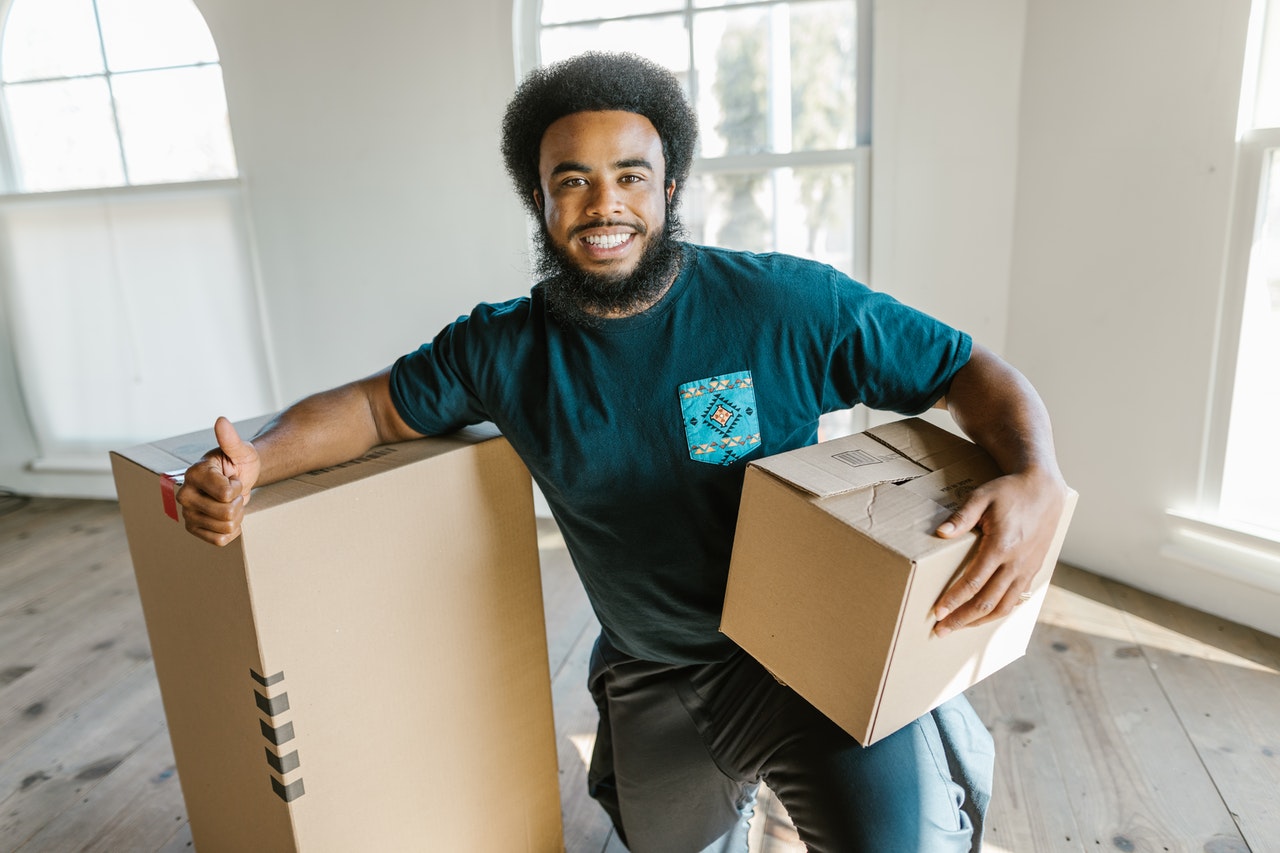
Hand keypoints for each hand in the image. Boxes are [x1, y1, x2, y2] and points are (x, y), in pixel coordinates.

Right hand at [176, 417, 261, 545]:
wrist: (237, 478)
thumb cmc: (238, 462)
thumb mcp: (241, 450)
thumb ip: (231, 439)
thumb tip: (221, 421)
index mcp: (195, 473)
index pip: (227, 494)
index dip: (238, 487)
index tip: (232, 478)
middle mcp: (185, 493)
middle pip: (227, 513)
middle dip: (239, 502)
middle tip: (234, 492)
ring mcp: (187, 513)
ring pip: (225, 527)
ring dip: (236, 516)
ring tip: (230, 502)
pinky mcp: (193, 528)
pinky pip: (220, 540)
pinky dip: (231, 531)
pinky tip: (227, 516)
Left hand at [930, 468, 1068, 635]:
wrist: (1044, 489)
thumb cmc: (1010, 491)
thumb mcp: (982, 497)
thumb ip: (961, 517)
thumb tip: (941, 533)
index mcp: (1001, 546)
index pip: (973, 583)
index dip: (953, 600)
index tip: (937, 612)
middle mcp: (1016, 563)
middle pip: (986, 601)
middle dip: (961, 619)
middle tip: (940, 630)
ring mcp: (1027, 569)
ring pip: (1003, 606)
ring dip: (979, 621)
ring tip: (958, 627)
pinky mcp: (1033, 570)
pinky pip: (1015, 599)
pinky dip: (997, 611)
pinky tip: (982, 615)